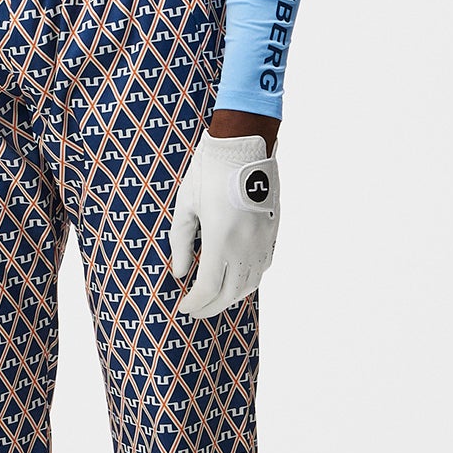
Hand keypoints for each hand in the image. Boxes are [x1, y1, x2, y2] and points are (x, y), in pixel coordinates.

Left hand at [168, 130, 280, 318]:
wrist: (244, 143)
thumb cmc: (208, 171)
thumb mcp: (186, 206)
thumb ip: (181, 243)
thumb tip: (179, 273)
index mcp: (221, 240)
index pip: (208, 288)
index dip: (195, 303)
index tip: (183, 307)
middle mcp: (246, 245)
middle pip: (230, 293)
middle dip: (211, 307)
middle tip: (195, 310)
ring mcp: (263, 239)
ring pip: (251, 284)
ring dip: (231, 296)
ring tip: (214, 297)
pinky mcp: (272, 230)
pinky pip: (263, 266)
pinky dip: (249, 279)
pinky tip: (236, 277)